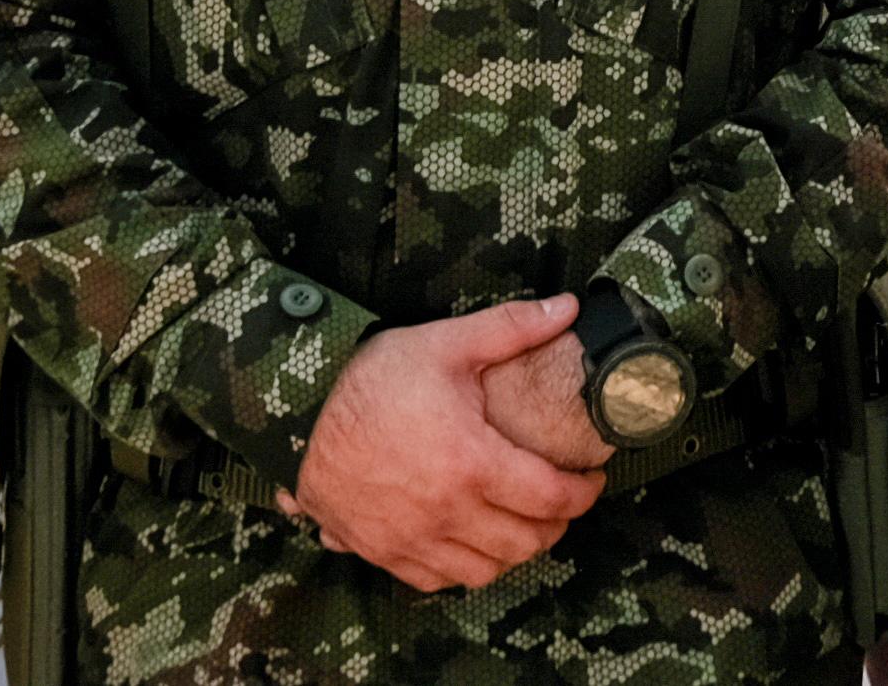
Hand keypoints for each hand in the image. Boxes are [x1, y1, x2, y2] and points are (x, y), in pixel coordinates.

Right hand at [280, 295, 609, 591]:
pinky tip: (470, 540)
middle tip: (562, 499)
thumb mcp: (445, 343)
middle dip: (556, 525)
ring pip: (484, 571)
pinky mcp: (381, 551)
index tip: (592, 478)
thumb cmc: (369, 379)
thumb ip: (512, 327)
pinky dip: (463, 569)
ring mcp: (411, 539)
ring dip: (513, 552)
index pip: (551, 499)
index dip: (584, 494)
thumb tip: (568, 307)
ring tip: (521, 522)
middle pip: (525, 543)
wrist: (295, 415)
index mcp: (471, 464)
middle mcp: (445, 512)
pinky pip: (435, 581)